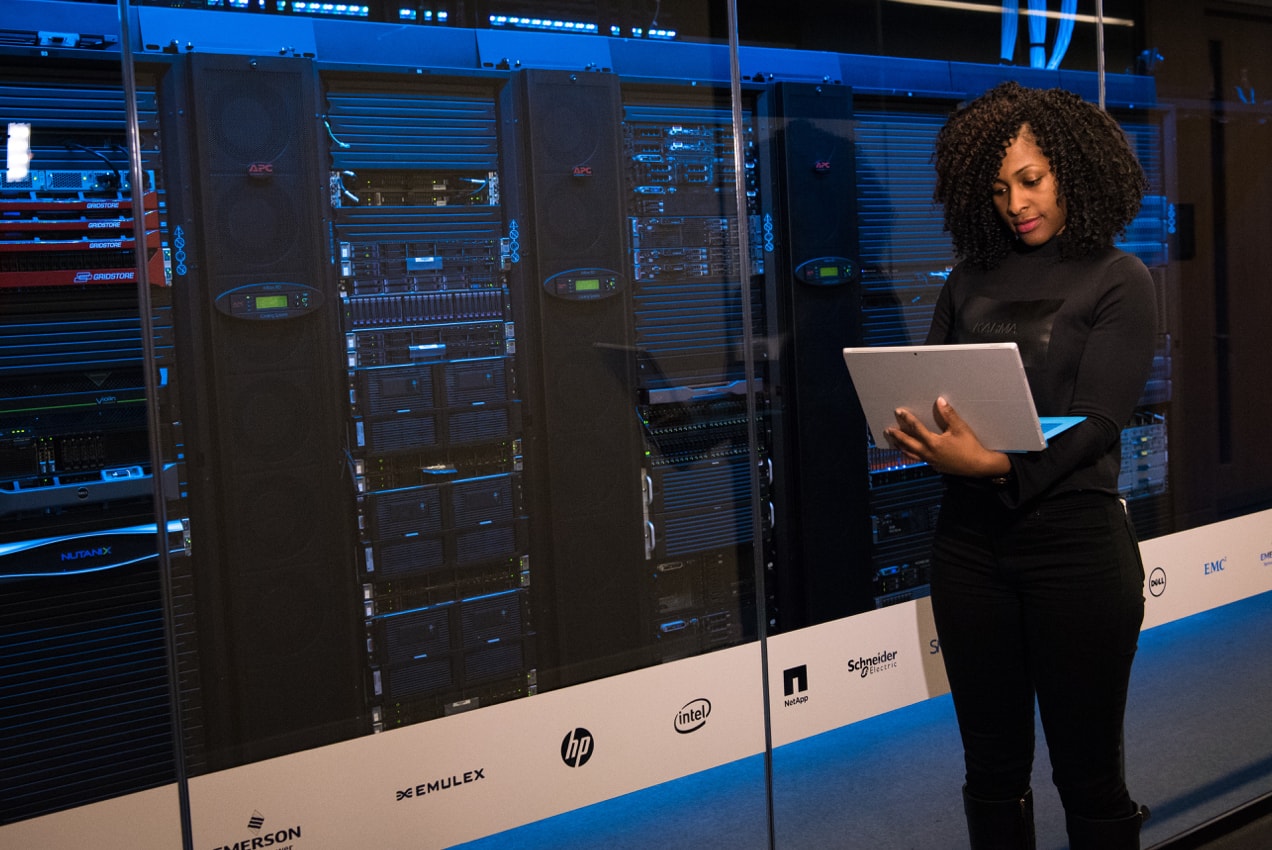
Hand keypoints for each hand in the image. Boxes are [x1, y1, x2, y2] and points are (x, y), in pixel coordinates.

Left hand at [883, 396, 1011, 478]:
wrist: (979, 466)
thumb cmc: (970, 446)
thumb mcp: (960, 428)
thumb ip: (949, 414)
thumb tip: (940, 400)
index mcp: (933, 443)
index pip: (916, 428)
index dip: (907, 419)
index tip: (899, 412)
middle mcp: (929, 453)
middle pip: (908, 444)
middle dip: (898, 436)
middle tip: (888, 430)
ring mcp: (931, 461)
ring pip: (912, 454)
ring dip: (902, 447)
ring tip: (895, 442)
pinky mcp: (935, 466)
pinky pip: (920, 459)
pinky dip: (912, 454)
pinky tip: (911, 451)